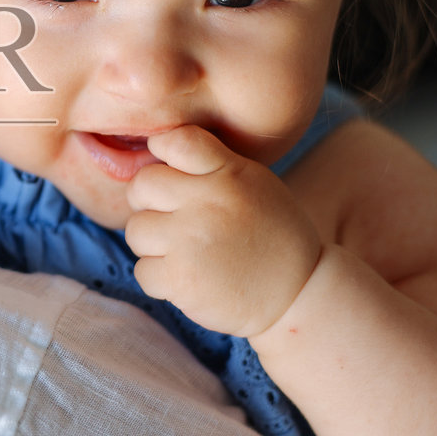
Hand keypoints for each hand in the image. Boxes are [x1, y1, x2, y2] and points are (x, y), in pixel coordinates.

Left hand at [124, 126, 323, 338]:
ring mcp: (192, 241)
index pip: (176, 141)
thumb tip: (155, 149)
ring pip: (136, 230)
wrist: (299, 294)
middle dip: (149, 203)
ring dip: (153, 244)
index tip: (172, 173)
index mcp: (230, 173)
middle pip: (142, 186)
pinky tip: (188, 278)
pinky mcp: (182, 279)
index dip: (162, 151)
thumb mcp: (254, 183)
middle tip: (173, 220)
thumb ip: (211, 164)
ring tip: (185, 252)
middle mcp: (209, 202)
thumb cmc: (271, 234)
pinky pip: (142, 270)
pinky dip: (159, 278)